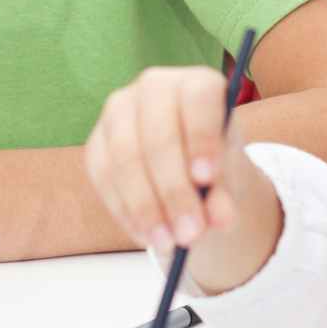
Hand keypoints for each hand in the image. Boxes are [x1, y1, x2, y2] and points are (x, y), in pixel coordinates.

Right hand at [82, 66, 280, 293]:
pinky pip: (103, 176)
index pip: (197, 99)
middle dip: (173, 190)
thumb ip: (226, 195)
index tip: (207, 179)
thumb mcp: (230, 179)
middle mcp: (153, 87)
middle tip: (190, 233)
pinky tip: (145, 235)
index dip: (201, 137)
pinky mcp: (96, 142)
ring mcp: (118, 112)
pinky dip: (125, 211)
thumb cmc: (215, 165)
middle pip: (157, 136)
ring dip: (146, 207)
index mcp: (197, 84)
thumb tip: (218, 218)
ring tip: (168, 243)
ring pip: (125, 158)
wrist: (189, 169)